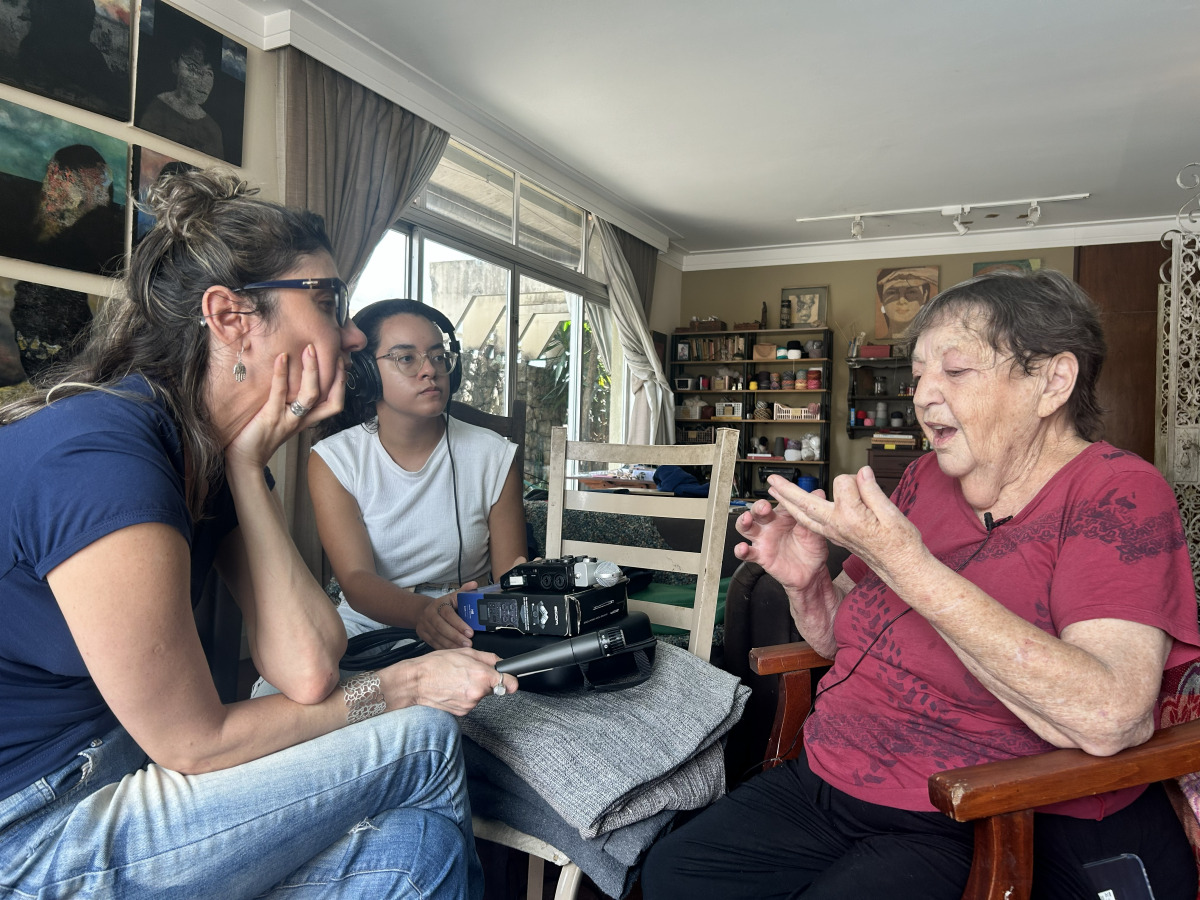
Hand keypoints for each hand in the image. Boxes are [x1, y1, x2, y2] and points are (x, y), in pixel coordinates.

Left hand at [226, 347, 344, 469]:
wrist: (244, 461)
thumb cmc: (258, 438)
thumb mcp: (280, 419)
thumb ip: (288, 402)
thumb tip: (289, 377)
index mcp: (306, 420)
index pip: (334, 403)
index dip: (341, 383)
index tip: (340, 361)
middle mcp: (302, 420)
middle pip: (331, 401)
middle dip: (336, 376)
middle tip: (333, 352)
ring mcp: (287, 419)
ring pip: (309, 396)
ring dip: (312, 371)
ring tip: (309, 350)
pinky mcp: (270, 417)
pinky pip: (279, 393)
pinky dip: (281, 373)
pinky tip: (282, 357)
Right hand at [401, 648, 517, 715]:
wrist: (415, 683)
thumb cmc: (435, 665)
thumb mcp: (464, 652)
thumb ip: (488, 658)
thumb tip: (501, 663)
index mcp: (481, 675)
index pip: (509, 683)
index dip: (511, 680)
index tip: (510, 680)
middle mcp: (477, 693)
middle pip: (494, 687)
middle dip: (486, 680)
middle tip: (470, 673)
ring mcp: (470, 705)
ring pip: (481, 695)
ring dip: (475, 688)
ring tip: (458, 680)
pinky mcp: (463, 712)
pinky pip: (471, 702)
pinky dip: (465, 696)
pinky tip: (453, 688)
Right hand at [416, 585, 475, 649]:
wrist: (422, 611)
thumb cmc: (443, 605)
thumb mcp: (452, 597)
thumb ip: (464, 592)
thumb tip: (474, 584)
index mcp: (439, 604)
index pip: (448, 614)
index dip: (459, 624)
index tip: (470, 632)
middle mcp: (430, 614)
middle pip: (442, 627)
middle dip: (456, 637)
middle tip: (469, 644)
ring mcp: (425, 625)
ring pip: (437, 637)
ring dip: (451, 645)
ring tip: (463, 649)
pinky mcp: (423, 635)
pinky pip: (433, 643)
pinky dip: (444, 648)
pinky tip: (453, 652)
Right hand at [734, 495, 830, 593]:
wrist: (811, 573)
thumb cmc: (813, 550)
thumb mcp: (816, 531)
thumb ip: (812, 515)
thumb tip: (819, 493)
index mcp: (784, 515)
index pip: (777, 501)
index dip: (775, 494)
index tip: (776, 488)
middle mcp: (771, 525)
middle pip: (758, 511)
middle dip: (758, 507)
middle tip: (764, 507)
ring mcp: (764, 539)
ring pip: (746, 527)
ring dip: (744, 521)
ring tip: (747, 519)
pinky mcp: (760, 555)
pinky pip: (747, 552)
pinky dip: (741, 550)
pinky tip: (743, 548)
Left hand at [766, 468, 924, 581]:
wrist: (902, 569)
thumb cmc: (901, 544)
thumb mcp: (892, 513)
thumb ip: (872, 491)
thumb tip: (860, 472)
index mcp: (850, 517)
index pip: (842, 483)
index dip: (855, 478)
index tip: (867, 481)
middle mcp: (837, 526)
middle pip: (806, 503)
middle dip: (787, 491)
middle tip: (771, 479)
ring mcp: (834, 534)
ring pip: (804, 515)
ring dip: (788, 502)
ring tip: (774, 491)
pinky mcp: (836, 538)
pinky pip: (811, 524)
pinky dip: (799, 514)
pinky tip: (796, 510)